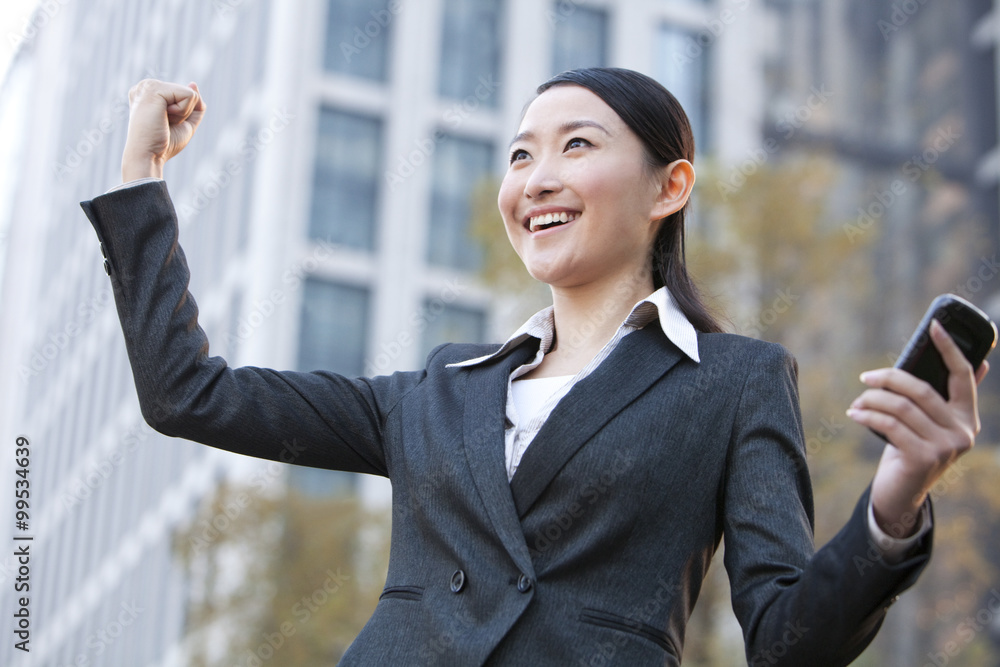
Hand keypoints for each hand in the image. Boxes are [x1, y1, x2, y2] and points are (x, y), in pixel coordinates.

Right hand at [122, 80, 205, 181]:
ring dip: (184, 113)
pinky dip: (183, 112)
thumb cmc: (164, 144)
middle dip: (185, 113)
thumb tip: (193, 84)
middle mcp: (147, 86)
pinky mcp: (154, 88)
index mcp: (151, 93)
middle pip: (189, 93)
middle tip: (164, 124)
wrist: (149, 156)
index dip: (184, 115)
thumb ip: (194, 105)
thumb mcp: (185, 123)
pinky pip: (189, 95)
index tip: (165, 125)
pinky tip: (164, 118)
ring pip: (190, 94)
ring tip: (163, 121)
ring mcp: (149, 85)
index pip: (184, 96)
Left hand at [847, 319, 989, 536]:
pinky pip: (889, 425)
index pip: (963, 376)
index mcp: (968, 418)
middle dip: (889, 379)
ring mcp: (945, 447)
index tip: (934, 326)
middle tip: (866, 378)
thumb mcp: (931, 424)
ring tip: (857, 402)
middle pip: (922, 390)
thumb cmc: (911, 450)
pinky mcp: (922, 458)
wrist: (900, 494)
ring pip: (901, 407)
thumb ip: (949, 399)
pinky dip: (867, 416)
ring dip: (872, 400)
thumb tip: (982, 364)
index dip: (949, 349)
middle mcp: (963, 432)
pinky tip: (854, 414)